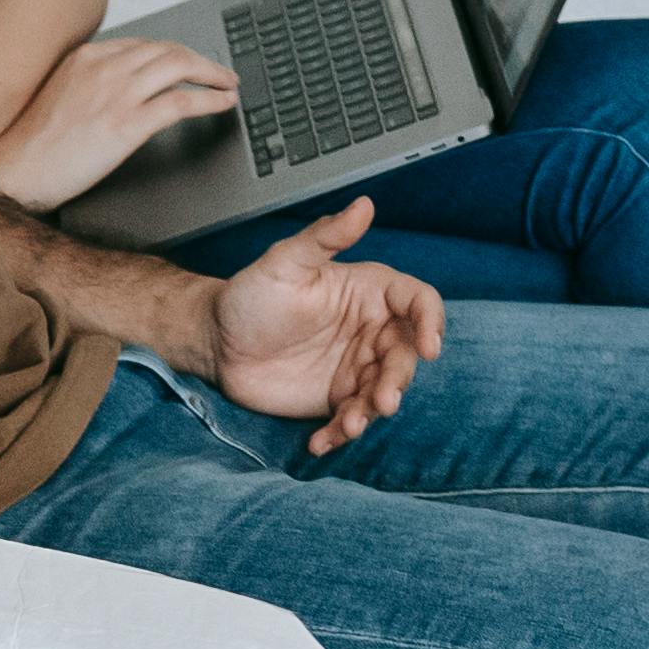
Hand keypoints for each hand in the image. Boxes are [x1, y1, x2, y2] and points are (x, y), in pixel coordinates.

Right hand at [0, 30, 242, 210]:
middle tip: (221, 72)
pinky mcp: (127, 124)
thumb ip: (87, 85)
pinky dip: (209, 99)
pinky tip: (223, 104)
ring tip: (228, 85)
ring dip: (213, 73)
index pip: (144, 44)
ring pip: (180, 66)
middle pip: (168, 49)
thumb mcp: (57, 97)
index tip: (188, 63)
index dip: (173, 53)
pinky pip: (182, 102)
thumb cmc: (30, 147)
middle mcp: (104, 68)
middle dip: (200, 59)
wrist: (12, 173)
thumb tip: (114, 94)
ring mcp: (117, 94)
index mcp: (86, 58)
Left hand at [199, 196, 440, 452]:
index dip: (430, 322)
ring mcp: (355, 367)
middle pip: (405, 354)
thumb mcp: (284, 262)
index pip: (417, 302)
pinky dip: (342, 433)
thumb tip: (364, 205)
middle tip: (382, 399)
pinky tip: (321, 443)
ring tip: (352, 424)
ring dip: (373, 411)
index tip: (429, 346)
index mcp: (370, 293)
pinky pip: (351, 418)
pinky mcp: (336, 399)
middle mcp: (370, 330)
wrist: (218, 341)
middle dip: (399, 379)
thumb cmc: (251, 295)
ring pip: (382, 390)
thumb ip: (324, 239)